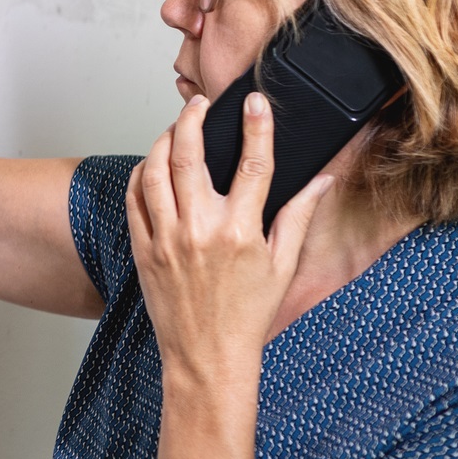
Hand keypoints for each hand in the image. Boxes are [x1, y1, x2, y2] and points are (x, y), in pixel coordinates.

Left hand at [125, 91, 331, 391]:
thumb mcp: (283, 266)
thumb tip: (323, 180)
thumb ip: (298, 217)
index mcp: (240, 232)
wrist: (207, 357)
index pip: (253, 164)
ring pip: (155, 171)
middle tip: (198, 103)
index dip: (257, 127)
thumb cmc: (247, 315)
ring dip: (163, 141)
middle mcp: (200, 230)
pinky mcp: (144, 249)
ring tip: (175, 128)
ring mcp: (167, 239)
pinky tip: (152, 164)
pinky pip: (134, 199)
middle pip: (190, 156)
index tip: (256, 101)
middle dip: (192, 119)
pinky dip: (141, 174)